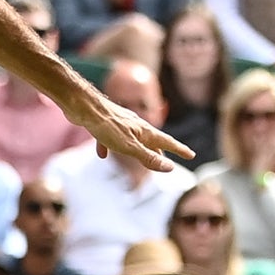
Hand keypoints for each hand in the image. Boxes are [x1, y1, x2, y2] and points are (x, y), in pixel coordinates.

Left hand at [73, 93, 189, 170]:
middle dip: (159, 151)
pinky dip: (109, 146)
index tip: (191, 155)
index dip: (180, 150)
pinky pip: (110, 137)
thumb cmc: (107, 126)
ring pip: (132, 138)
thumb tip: (170, 167)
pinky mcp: (106, 123)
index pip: (168, 142)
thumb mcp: (130, 147)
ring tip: (139, 157)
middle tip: (166, 159)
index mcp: (145, 131)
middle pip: (151, 140)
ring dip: (137, 149)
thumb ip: (149, 157)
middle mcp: (136, 125)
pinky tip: (101, 154)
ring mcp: (121, 123)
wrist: (83, 106)